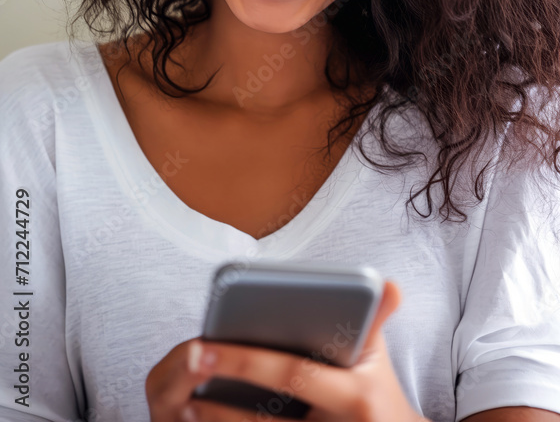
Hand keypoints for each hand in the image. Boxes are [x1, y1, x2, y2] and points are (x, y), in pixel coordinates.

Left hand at [145, 280, 424, 421]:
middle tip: (189, 365)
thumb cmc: (381, 391)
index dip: (247, 359)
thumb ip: (374, 318)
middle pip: (266, 420)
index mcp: (355, 398)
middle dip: (225, 394)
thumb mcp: (379, 356)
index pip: (293, 374)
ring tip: (185, 405)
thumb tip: (387, 284)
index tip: (206, 344)